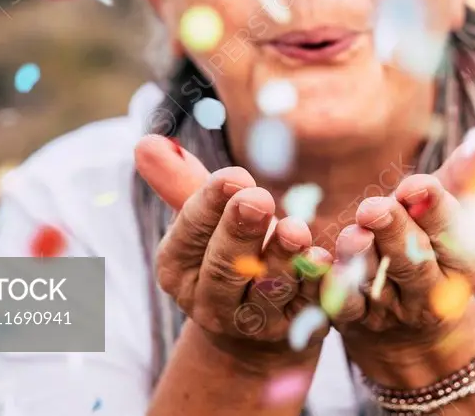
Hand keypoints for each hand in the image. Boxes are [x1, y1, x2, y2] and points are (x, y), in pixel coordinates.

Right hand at [136, 135, 332, 369]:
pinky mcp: (298, 331)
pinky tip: (328, 260)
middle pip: (223, 267)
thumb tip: (146, 142)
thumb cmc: (227, 248)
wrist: (260, 318)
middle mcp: (210, 301)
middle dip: (240, 231)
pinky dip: (319, 284)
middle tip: (258, 199)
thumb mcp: (203, 218)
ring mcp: (254, 323)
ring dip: (282, 259)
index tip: (233, 176)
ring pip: (268, 290)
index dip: (210, 204)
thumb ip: (179, 181)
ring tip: (296, 229)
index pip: (189, 231)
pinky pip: (310, 307)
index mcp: (178, 267)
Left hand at [325, 126, 474, 376]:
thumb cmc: (434, 242)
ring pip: (373, 284)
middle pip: (412, 261)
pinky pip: (335, 304)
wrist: (412, 325)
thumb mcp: (456, 208)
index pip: (451, 233)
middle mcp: (429, 289)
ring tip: (352, 234)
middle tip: (374, 207)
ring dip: (359, 259)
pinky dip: (322, 282)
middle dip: (395, 232)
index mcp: (463, 260)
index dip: (434, 209)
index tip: (416, 185)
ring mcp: (389, 309)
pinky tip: (312, 257)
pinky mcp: (352, 320)